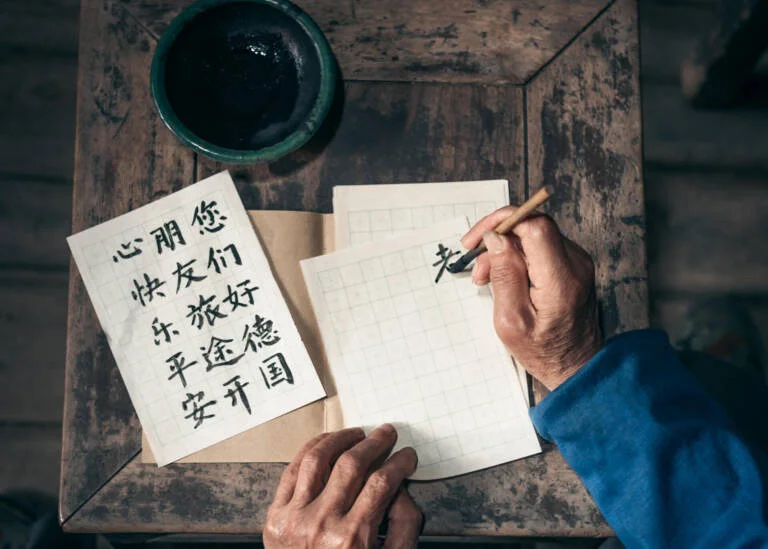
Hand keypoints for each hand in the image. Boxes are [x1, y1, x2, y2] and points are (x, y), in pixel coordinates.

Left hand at [265, 424, 421, 548]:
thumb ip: (403, 525)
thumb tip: (400, 486)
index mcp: (352, 540)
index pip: (381, 483)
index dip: (398, 463)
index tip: (408, 455)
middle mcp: (321, 526)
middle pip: (352, 465)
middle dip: (375, 443)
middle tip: (388, 433)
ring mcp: (293, 519)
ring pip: (318, 459)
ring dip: (341, 439)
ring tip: (357, 433)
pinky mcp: (274, 518)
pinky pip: (291, 471)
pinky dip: (310, 450)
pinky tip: (327, 443)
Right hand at [462, 209, 602, 389]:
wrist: (575, 365)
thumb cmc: (542, 350)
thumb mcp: (511, 320)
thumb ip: (504, 275)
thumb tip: (496, 237)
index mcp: (561, 280)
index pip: (535, 226)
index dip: (502, 221)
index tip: (479, 238)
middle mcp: (575, 264)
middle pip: (532, 226)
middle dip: (498, 238)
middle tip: (477, 266)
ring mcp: (577, 262)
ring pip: (534, 235)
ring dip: (506, 249)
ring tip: (487, 278)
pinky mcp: (573, 264)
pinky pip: (541, 246)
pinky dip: (519, 255)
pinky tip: (505, 277)